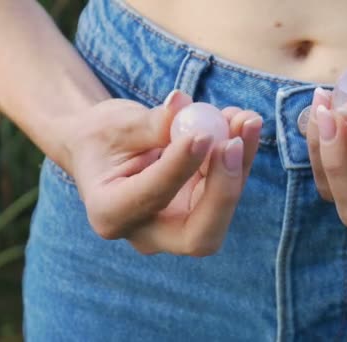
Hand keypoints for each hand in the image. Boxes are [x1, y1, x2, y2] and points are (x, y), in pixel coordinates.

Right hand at [60, 90, 262, 254]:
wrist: (104, 150)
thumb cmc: (101, 137)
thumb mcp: (116, 125)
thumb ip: (150, 123)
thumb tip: (183, 105)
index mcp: (111, 214)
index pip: (152, 198)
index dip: (181, 168)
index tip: (201, 134)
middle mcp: (148, 233)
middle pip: (198, 236)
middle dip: (223, 189)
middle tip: (233, 143)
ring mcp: (179, 226)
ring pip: (221, 208)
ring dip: (241, 163)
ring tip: (245, 119)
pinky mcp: (201, 209)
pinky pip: (228, 189)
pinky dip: (242, 156)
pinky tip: (243, 122)